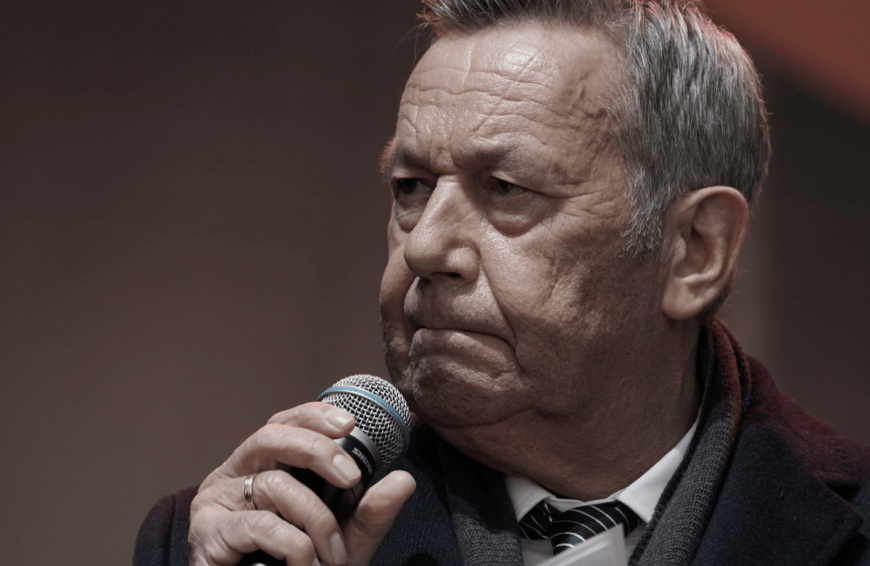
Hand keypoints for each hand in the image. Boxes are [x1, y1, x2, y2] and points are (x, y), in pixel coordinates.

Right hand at [188, 402, 415, 565]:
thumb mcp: (343, 543)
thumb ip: (370, 513)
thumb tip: (404, 480)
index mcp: (262, 467)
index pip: (284, 424)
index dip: (313, 416)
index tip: (349, 423)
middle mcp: (234, 477)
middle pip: (271, 436)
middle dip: (317, 450)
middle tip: (350, 477)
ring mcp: (215, 503)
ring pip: (273, 484)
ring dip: (315, 521)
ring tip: (332, 557)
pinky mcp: (207, 534)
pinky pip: (259, 524)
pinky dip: (294, 545)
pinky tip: (304, 565)